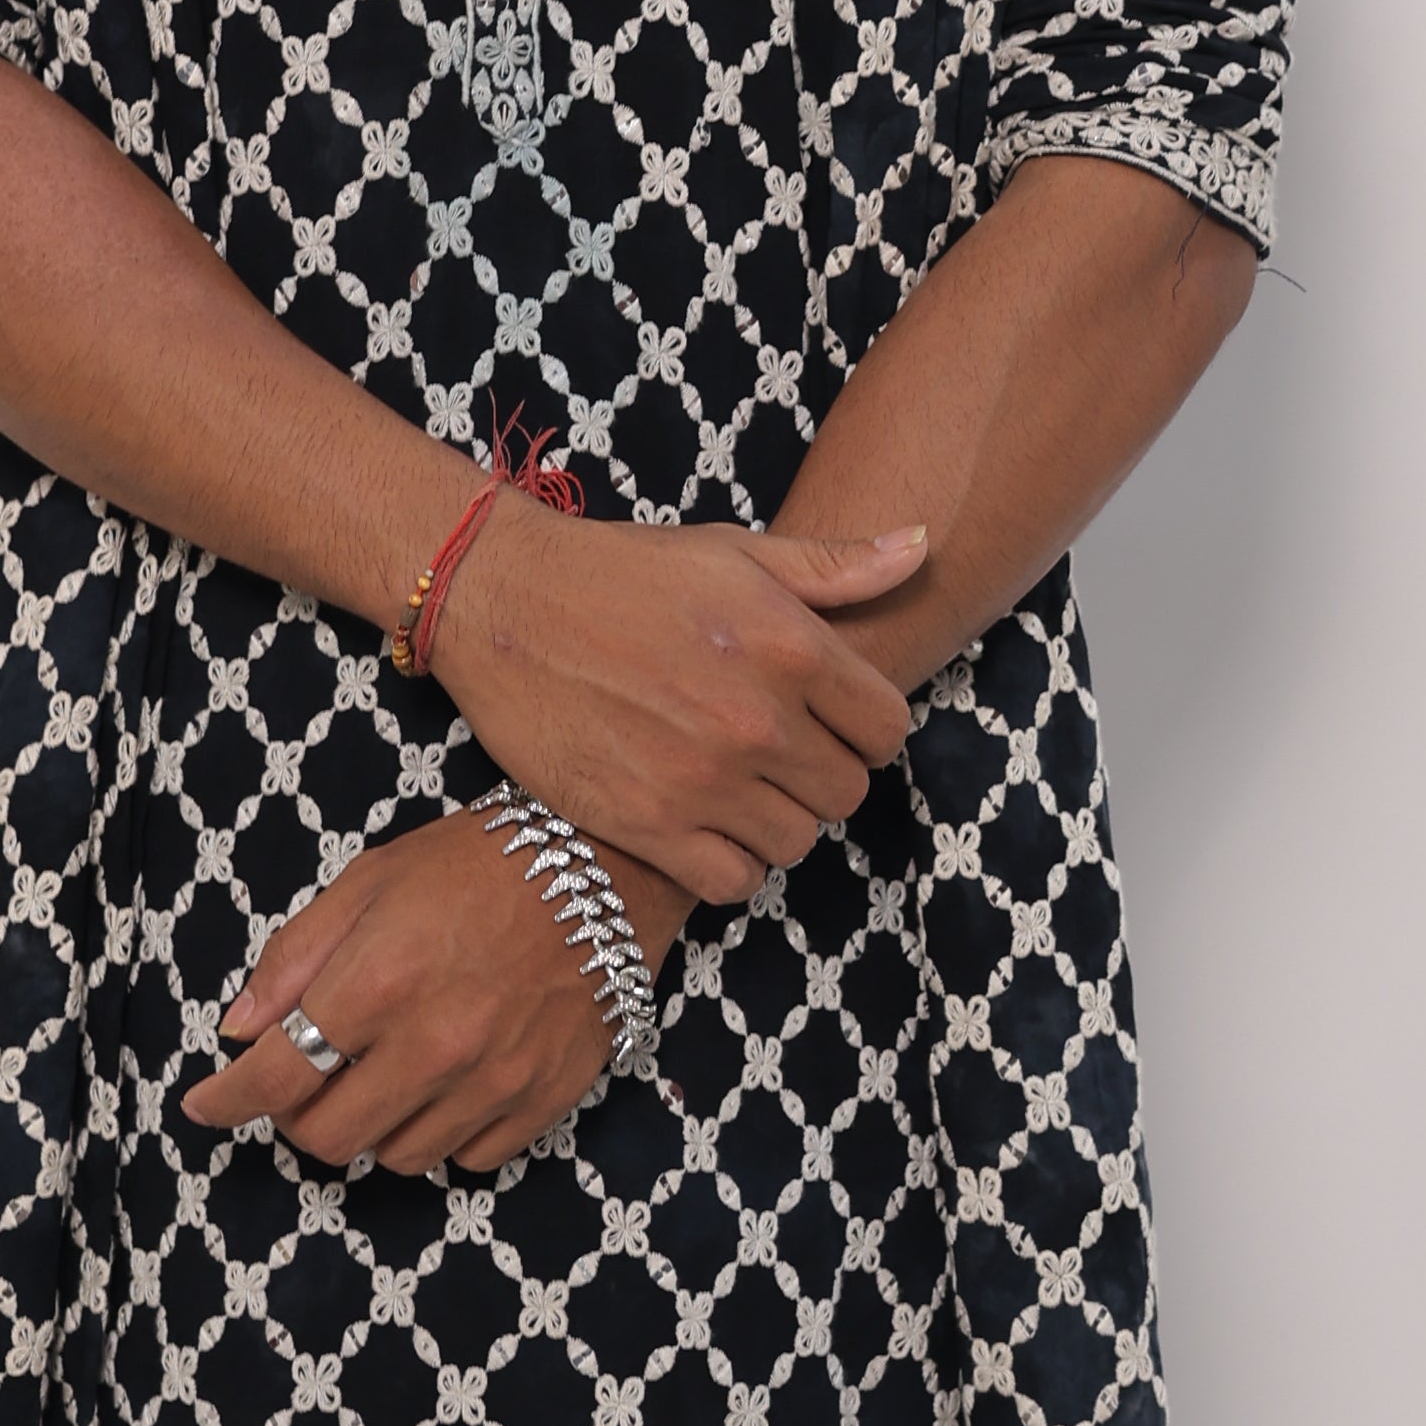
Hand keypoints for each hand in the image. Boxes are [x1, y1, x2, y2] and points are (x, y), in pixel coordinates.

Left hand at [180, 812, 688, 1177]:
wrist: (605, 866)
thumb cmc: (480, 863)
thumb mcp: (371, 881)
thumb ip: (295, 956)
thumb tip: (239, 1028)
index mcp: (377, 982)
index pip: (275, 1076)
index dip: (226, 1101)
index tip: (204, 1105)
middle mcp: (432, 1044)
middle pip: (330, 1139)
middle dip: (299, 1118)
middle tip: (305, 1081)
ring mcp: (492, 1080)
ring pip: (398, 1158)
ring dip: (373, 1126)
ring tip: (384, 1073)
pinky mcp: (542, 1099)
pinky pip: (468, 1158)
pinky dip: (442, 1133)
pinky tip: (444, 1084)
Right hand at [426, 507, 925, 906]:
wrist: (503, 600)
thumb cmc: (622, 570)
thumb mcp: (733, 552)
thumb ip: (834, 565)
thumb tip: (921, 545)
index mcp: (790, 645)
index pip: (887, 728)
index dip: (863, 728)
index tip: (828, 721)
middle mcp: (757, 718)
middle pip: (846, 792)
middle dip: (819, 775)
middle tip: (773, 753)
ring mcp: (703, 778)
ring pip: (795, 842)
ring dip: (773, 820)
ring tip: (734, 786)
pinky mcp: (648, 823)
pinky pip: (733, 881)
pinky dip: (727, 862)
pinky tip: (701, 824)